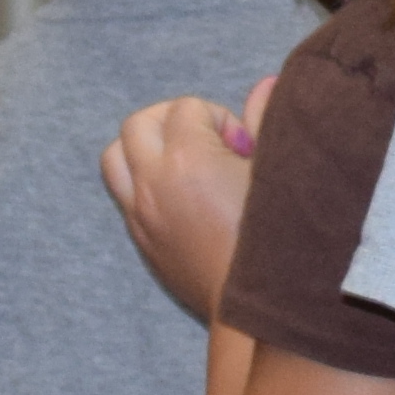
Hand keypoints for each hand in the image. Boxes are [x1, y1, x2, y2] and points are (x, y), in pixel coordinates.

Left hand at [99, 79, 268, 325]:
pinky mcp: (139, 238)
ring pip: (114, 157)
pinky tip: (183, 196)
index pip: (187, 108)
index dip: (220, 117)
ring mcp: (140, 213)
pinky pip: (123, 192)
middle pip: (137, 123)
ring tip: (183, 162)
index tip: (244, 145)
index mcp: (188, 159)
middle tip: (209, 140)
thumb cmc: (276, 238)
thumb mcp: (279, 173)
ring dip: (144, 148)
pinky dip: (143, 180)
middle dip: (172, 120)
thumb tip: (263, 85)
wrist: (254, 309)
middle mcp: (152, 183)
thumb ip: (267, 122)